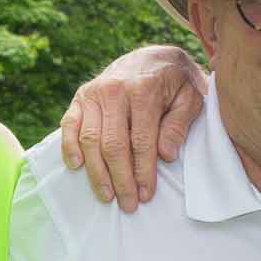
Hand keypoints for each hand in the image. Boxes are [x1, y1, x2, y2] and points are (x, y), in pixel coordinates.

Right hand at [58, 45, 208, 210]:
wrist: (154, 57)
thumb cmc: (176, 82)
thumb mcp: (191, 97)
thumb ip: (179, 124)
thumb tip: (165, 155)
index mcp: (144, 89)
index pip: (141, 141)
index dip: (143, 172)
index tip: (146, 194)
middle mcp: (114, 89)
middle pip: (113, 145)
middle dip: (120, 179)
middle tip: (128, 204)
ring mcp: (94, 92)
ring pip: (90, 140)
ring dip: (97, 172)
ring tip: (106, 196)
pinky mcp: (81, 96)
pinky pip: (69, 125)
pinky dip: (69, 147)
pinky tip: (77, 166)